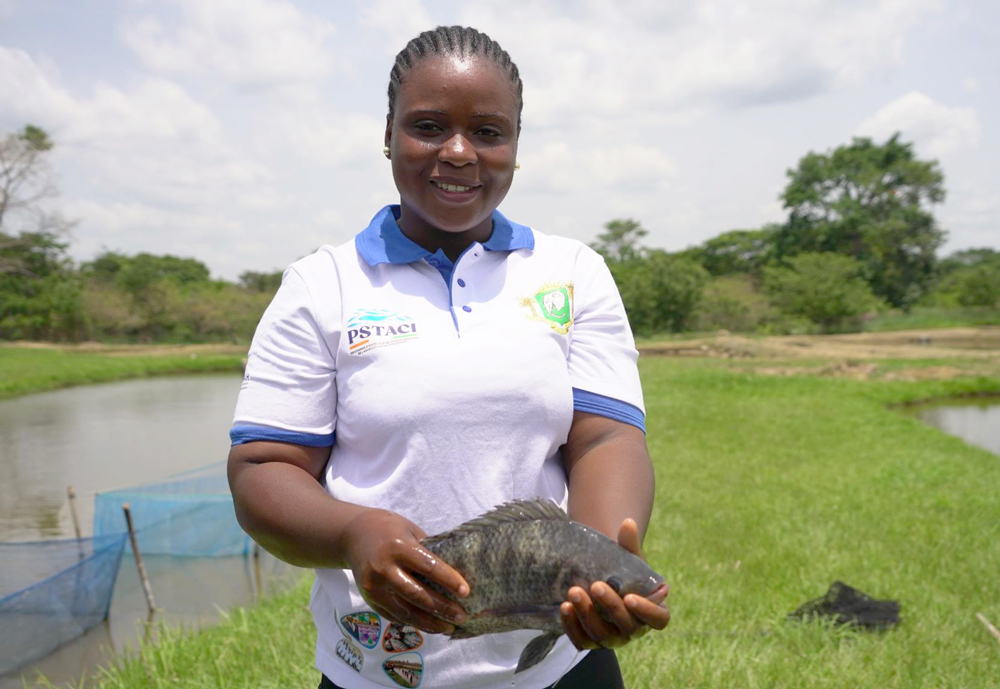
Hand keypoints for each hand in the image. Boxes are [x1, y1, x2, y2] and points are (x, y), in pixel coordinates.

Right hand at [342, 509, 469, 634]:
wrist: (352, 535)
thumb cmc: (389, 529)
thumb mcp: (410, 531)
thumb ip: (427, 551)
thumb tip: (454, 572)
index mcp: (398, 547)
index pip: (428, 566)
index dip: (448, 580)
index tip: (466, 592)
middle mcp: (384, 568)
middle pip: (417, 594)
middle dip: (442, 608)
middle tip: (462, 615)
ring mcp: (373, 587)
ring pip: (405, 611)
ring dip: (430, 622)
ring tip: (449, 626)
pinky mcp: (369, 599)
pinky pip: (394, 615)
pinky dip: (413, 622)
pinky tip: (429, 625)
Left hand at [560, 518, 669, 649]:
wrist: (599, 579)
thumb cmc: (621, 570)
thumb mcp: (628, 557)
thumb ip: (629, 543)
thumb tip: (627, 523)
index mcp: (653, 611)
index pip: (658, 619)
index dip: (646, 611)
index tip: (629, 596)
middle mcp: (634, 630)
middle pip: (627, 626)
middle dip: (610, 607)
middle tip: (595, 585)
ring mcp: (612, 638)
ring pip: (602, 636)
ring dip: (587, 615)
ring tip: (573, 591)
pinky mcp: (590, 640)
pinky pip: (581, 641)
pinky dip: (571, 626)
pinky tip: (563, 607)